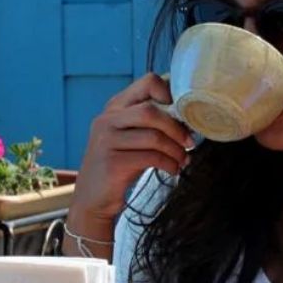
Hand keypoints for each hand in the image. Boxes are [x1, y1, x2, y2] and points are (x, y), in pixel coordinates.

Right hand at [70, 74, 195, 225]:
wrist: (92, 200)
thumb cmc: (120, 165)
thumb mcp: (131, 137)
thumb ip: (149, 122)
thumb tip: (189, 117)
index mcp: (115, 107)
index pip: (148, 82)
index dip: (170, 93)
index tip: (182, 114)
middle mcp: (107, 119)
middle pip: (151, 111)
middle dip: (176, 128)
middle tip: (190, 142)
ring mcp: (106, 140)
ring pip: (153, 136)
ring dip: (175, 150)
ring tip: (182, 159)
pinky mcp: (112, 163)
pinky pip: (150, 158)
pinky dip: (169, 164)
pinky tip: (173, 169)